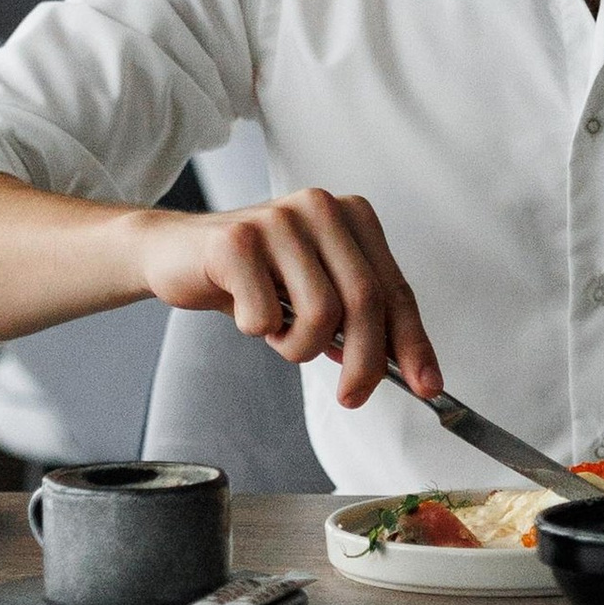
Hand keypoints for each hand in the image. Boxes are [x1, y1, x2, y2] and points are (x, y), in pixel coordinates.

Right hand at [134, 188, 439, 406]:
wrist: (175, 253)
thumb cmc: (252, 277)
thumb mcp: (313, 293)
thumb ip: (357, 320)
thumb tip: (403, 369)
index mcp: (351, 216)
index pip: (395, 289)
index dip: (413, 343)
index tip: (428, 386)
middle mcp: (321, 208)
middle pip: (365, 303)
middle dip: (363, 363)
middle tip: (350, 396)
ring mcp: (279, 220)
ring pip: (320, 314)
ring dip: (297, 346)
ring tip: (275, 331)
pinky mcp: (238, 240)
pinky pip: (266, 316)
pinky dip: (257, 330)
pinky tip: (244, 310)